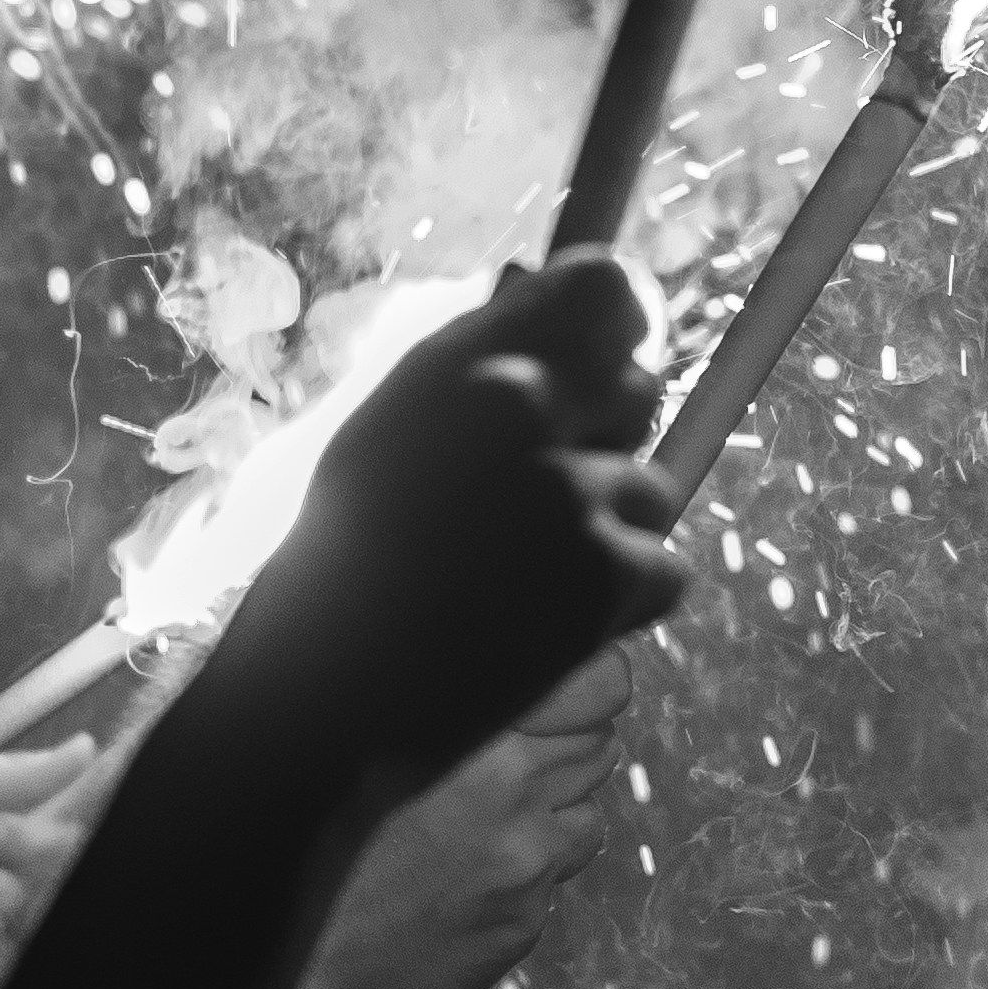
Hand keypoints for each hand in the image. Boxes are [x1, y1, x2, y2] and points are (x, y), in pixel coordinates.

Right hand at [214, 252, 684, 791]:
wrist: (323, 700)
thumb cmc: (335, 575)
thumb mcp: (383, 437)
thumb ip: (470, 379)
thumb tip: (542, 337)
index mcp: (461, 359)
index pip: (603, 288)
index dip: (618, 323)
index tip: (608, 357)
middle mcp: (521, 403)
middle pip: (640, 385)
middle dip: (608, 441)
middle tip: (541, 508)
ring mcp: (569, 488)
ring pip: (650, 490)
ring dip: (609, 536)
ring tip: (519, 586)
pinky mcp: (606, 570)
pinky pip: (663, 572)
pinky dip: (622, 608)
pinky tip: (543, 630)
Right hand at [283, 646, 633, 988]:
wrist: (268, 948)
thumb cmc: (289, 827)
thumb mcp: (336, 719)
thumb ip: (407, 679)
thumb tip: (455, 642)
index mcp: (466, 719)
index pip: (601, 680)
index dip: (588, 683)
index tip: (563, 693)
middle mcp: (508, 784)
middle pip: (599, 743)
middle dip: (565, 746)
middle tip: (507, 759)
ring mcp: (522, 860)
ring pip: (588, 813)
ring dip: (549, 811)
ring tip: (479, 821)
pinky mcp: (519, 921)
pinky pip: (551, 880)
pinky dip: (519, 873)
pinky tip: (454, 876)